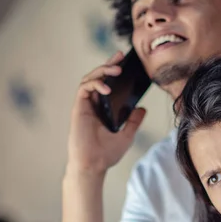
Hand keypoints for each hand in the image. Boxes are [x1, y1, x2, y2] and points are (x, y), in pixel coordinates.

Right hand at [67, 50, 145, 174]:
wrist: (94, 165)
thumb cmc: (106, 154)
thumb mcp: (126, 135)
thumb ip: (133, 122)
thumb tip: (142, 108)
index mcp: (102, 110)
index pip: (107, 85)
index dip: (113, 71)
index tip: (124, 62)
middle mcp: (92, 106)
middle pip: (97, 78)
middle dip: (108, 64)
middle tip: (120, 56)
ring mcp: (84, 107)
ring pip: (89, 79)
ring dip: (102, 71)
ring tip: (116, 69)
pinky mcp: (78, 109)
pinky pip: (84, 88)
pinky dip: (95, 84)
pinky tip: (107, 87)